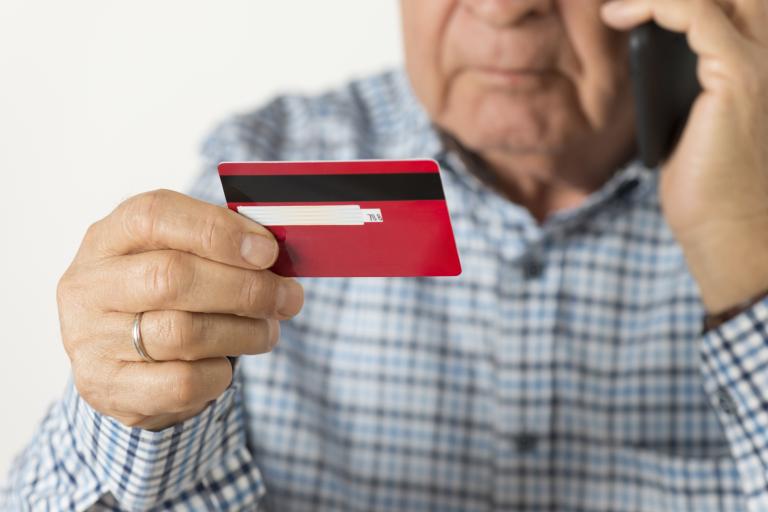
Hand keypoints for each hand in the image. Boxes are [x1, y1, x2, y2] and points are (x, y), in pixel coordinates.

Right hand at [57, 189, 303, 430]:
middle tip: (288, 298)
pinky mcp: (108, 389)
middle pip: (173, 276)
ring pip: (183, 333)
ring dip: (244, 332)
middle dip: (246, 288)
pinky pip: (181, 383)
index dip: (217, 231)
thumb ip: (218, 246)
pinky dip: (218, 374)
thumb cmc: (160, 295)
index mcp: (108, 237)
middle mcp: (89, 285)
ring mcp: (91, 340)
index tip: (268, 251)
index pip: (155, 216)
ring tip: (268, 331)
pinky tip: (226, 364)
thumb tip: (273, 252)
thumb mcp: (177, 256)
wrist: (114, 359)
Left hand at [602, 0, 767, 312]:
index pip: (737, 6)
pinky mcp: (736, 76)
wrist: (729, 232)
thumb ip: (683, 89)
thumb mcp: (690, 126)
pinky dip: (655, 5)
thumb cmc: (709, 190)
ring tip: (618, 8)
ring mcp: (759, 63)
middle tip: (631, 4)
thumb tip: (648, 63)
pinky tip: (620, 16)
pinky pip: (694, 13)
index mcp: (756, 68)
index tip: (631, 8)